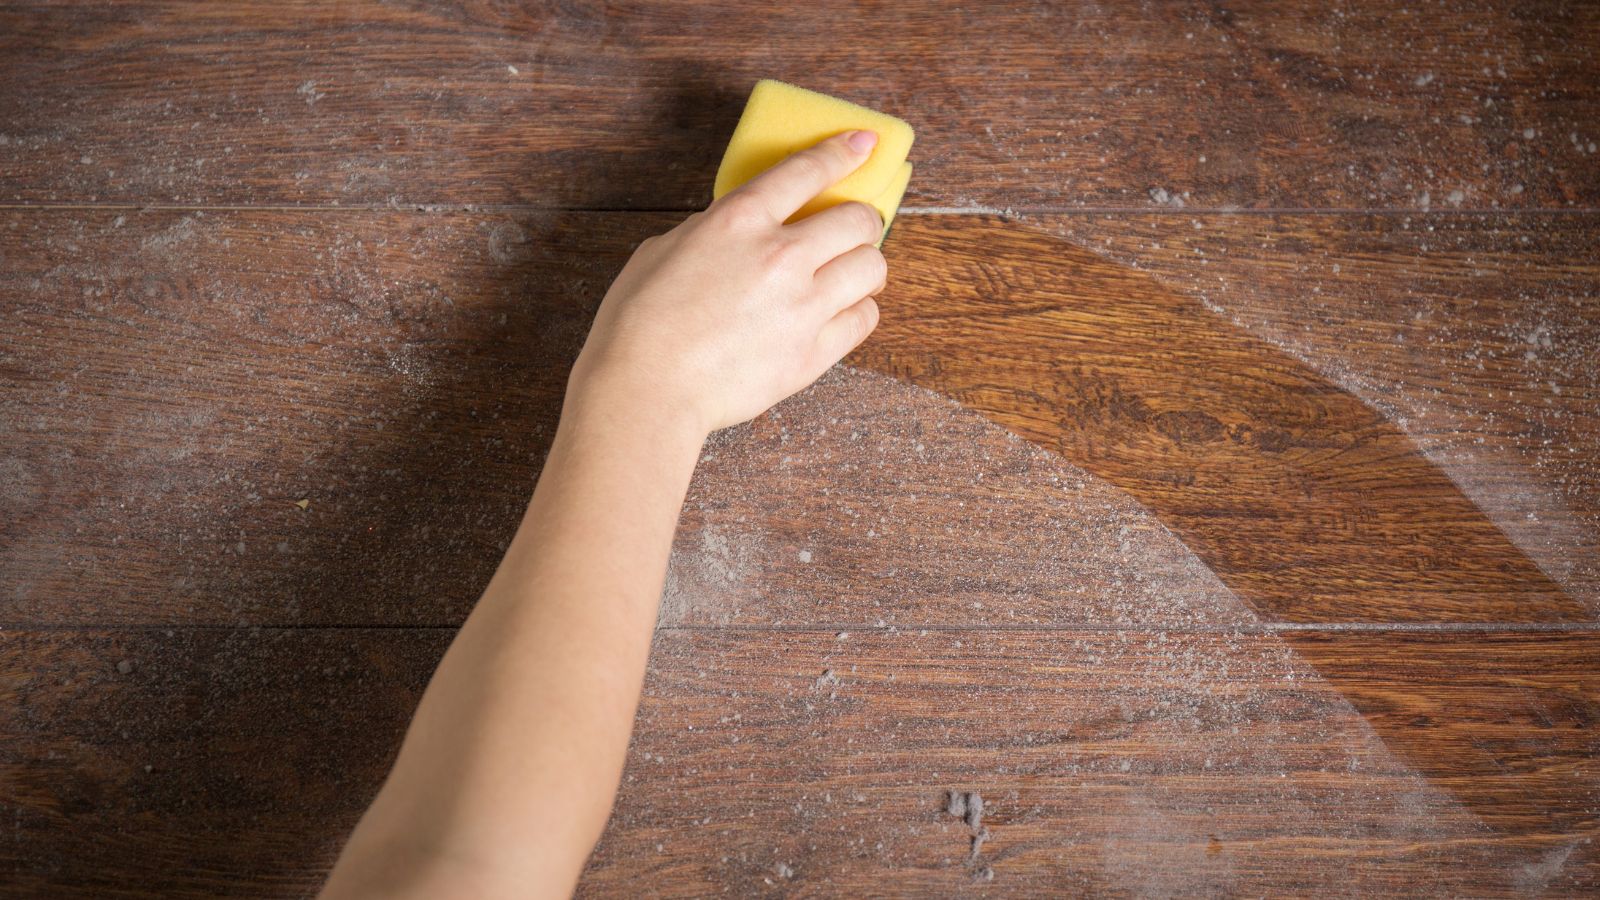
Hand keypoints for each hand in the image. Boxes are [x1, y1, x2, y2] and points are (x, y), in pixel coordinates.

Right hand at [568, 130, 888, 435]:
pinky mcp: (813, 353)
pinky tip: (841, 313)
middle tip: (849, 233)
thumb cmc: (639, 324)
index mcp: (738, 221)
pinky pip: (864, 319)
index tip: (864, 144)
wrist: (647, 390)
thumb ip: (711, 232)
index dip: (843, 152)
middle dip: (860, 221)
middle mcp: (780, 256)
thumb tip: (738, 233)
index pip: (808, 171)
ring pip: (873, 267)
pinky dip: (858, 311)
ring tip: (849, 275)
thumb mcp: (664, 250)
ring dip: (865, 266)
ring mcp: (802, 306)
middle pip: (858, 219)